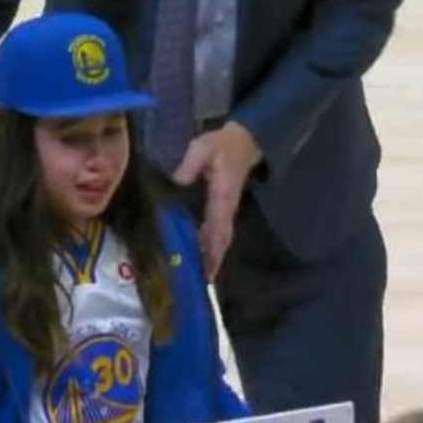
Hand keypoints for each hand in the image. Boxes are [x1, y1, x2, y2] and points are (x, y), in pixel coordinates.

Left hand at [172, 122, 262, 281]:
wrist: (245, 142)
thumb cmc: (222, 145)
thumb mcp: (204, 147)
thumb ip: (191, 163)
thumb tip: (178, 181)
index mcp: (222, 196)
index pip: (218, 226)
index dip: (213, 247)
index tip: (209, 264)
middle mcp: (227, 208)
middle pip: (222, 239)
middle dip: (214, 259)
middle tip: (204, 280)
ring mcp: (227, 210)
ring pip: (222, 238)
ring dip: (214, 256)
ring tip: (203, 275)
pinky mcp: (225, 209)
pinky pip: (220, 232)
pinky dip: (213, 246)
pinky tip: (203, 256)